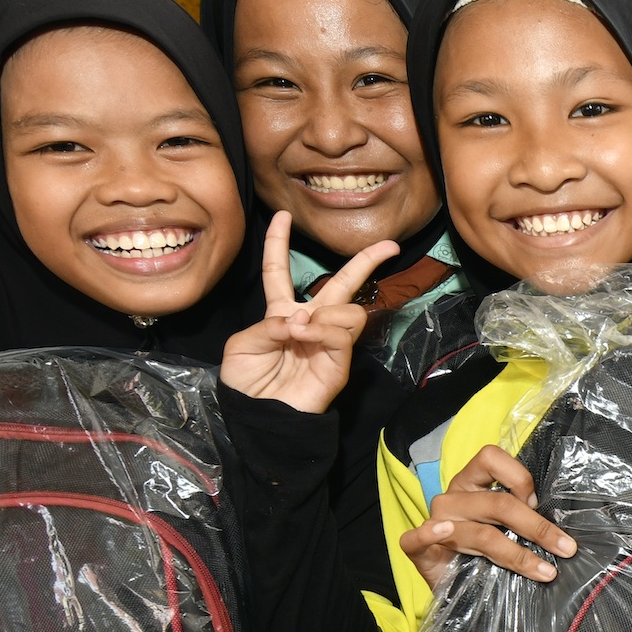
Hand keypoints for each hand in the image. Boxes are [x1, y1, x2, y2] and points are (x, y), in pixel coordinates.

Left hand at [219, 212, 399, 414]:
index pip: (279, 271)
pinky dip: (324, 331)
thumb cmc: (245, 383)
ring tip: (300, 331)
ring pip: (348, 310)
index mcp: (280, 313)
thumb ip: (267, 324)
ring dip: (324, 313)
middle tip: (390, 247)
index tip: (282, 216)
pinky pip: (343, 334)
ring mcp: (327, 341)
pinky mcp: (339, 362)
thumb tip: (301, 318)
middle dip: (366, 262)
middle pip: (342, 284)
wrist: (258, 415)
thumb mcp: (242, 345)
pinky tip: (306, 337)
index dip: (278, 243)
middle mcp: (309, 321)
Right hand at [399, 443, 574, 588]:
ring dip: (518, 555)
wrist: (456, 586)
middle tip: (565, 548)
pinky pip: (416, 538)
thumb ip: (522, 517)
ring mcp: (435, 522)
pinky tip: (444, 532)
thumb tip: (560, 531)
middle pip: (497, 504)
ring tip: (545, 571)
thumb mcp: (505, 526)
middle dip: (537, 527)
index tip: (537, 503)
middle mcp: (453, 498)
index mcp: (472, 483)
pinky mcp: (418, 551)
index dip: (519, 478)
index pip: (491, 458)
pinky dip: (428, 533)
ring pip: (480, 534)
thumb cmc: (485, 550)